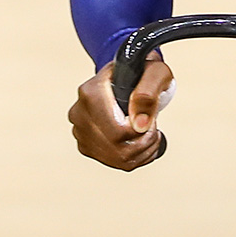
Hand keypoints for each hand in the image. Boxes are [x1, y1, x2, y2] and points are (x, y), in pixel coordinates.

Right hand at [69, 54, 173, 170]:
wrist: (130, 77)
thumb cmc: (144, 73)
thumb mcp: (155, 73)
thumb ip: (148, 93)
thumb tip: (140, 124)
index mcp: (91, 92)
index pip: (116, 130)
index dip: (140, 132)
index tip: (151, 121)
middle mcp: (79, 112)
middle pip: (116, 146)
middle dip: (143, 142)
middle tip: (153, 128)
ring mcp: (80, 131)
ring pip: (116, 157)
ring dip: (142, 151)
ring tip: (151, 136)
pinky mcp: (86, 145)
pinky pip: (114, 162)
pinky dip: (135, 157)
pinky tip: (142, 144)